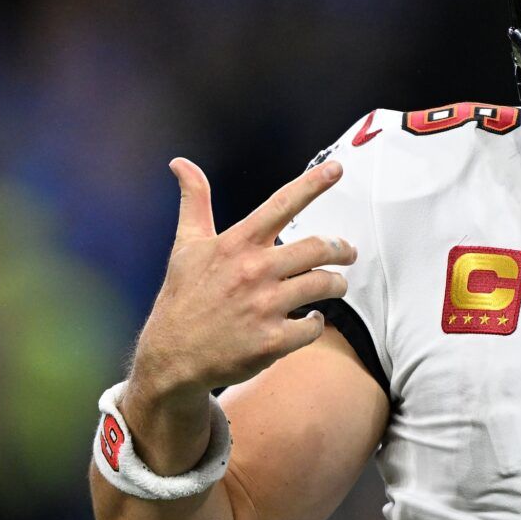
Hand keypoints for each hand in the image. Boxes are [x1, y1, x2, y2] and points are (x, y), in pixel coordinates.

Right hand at [131, 157, 355, 401]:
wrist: (172, 357)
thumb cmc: (183, 297)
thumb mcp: (186, 246)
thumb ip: (195, 202)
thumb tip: (181, 163)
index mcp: (236, 244)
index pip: (280, 205)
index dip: (312, 184)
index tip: (336, 168)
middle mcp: (253, 271)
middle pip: (318, 247)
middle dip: (341, 248)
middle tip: (348, 252)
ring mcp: (264, 307)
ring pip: (324, 285)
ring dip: (336, 284)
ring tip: (334, 286)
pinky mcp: (272, 341)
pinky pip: (313, 326)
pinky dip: (316, 323)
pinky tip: (309, 320)